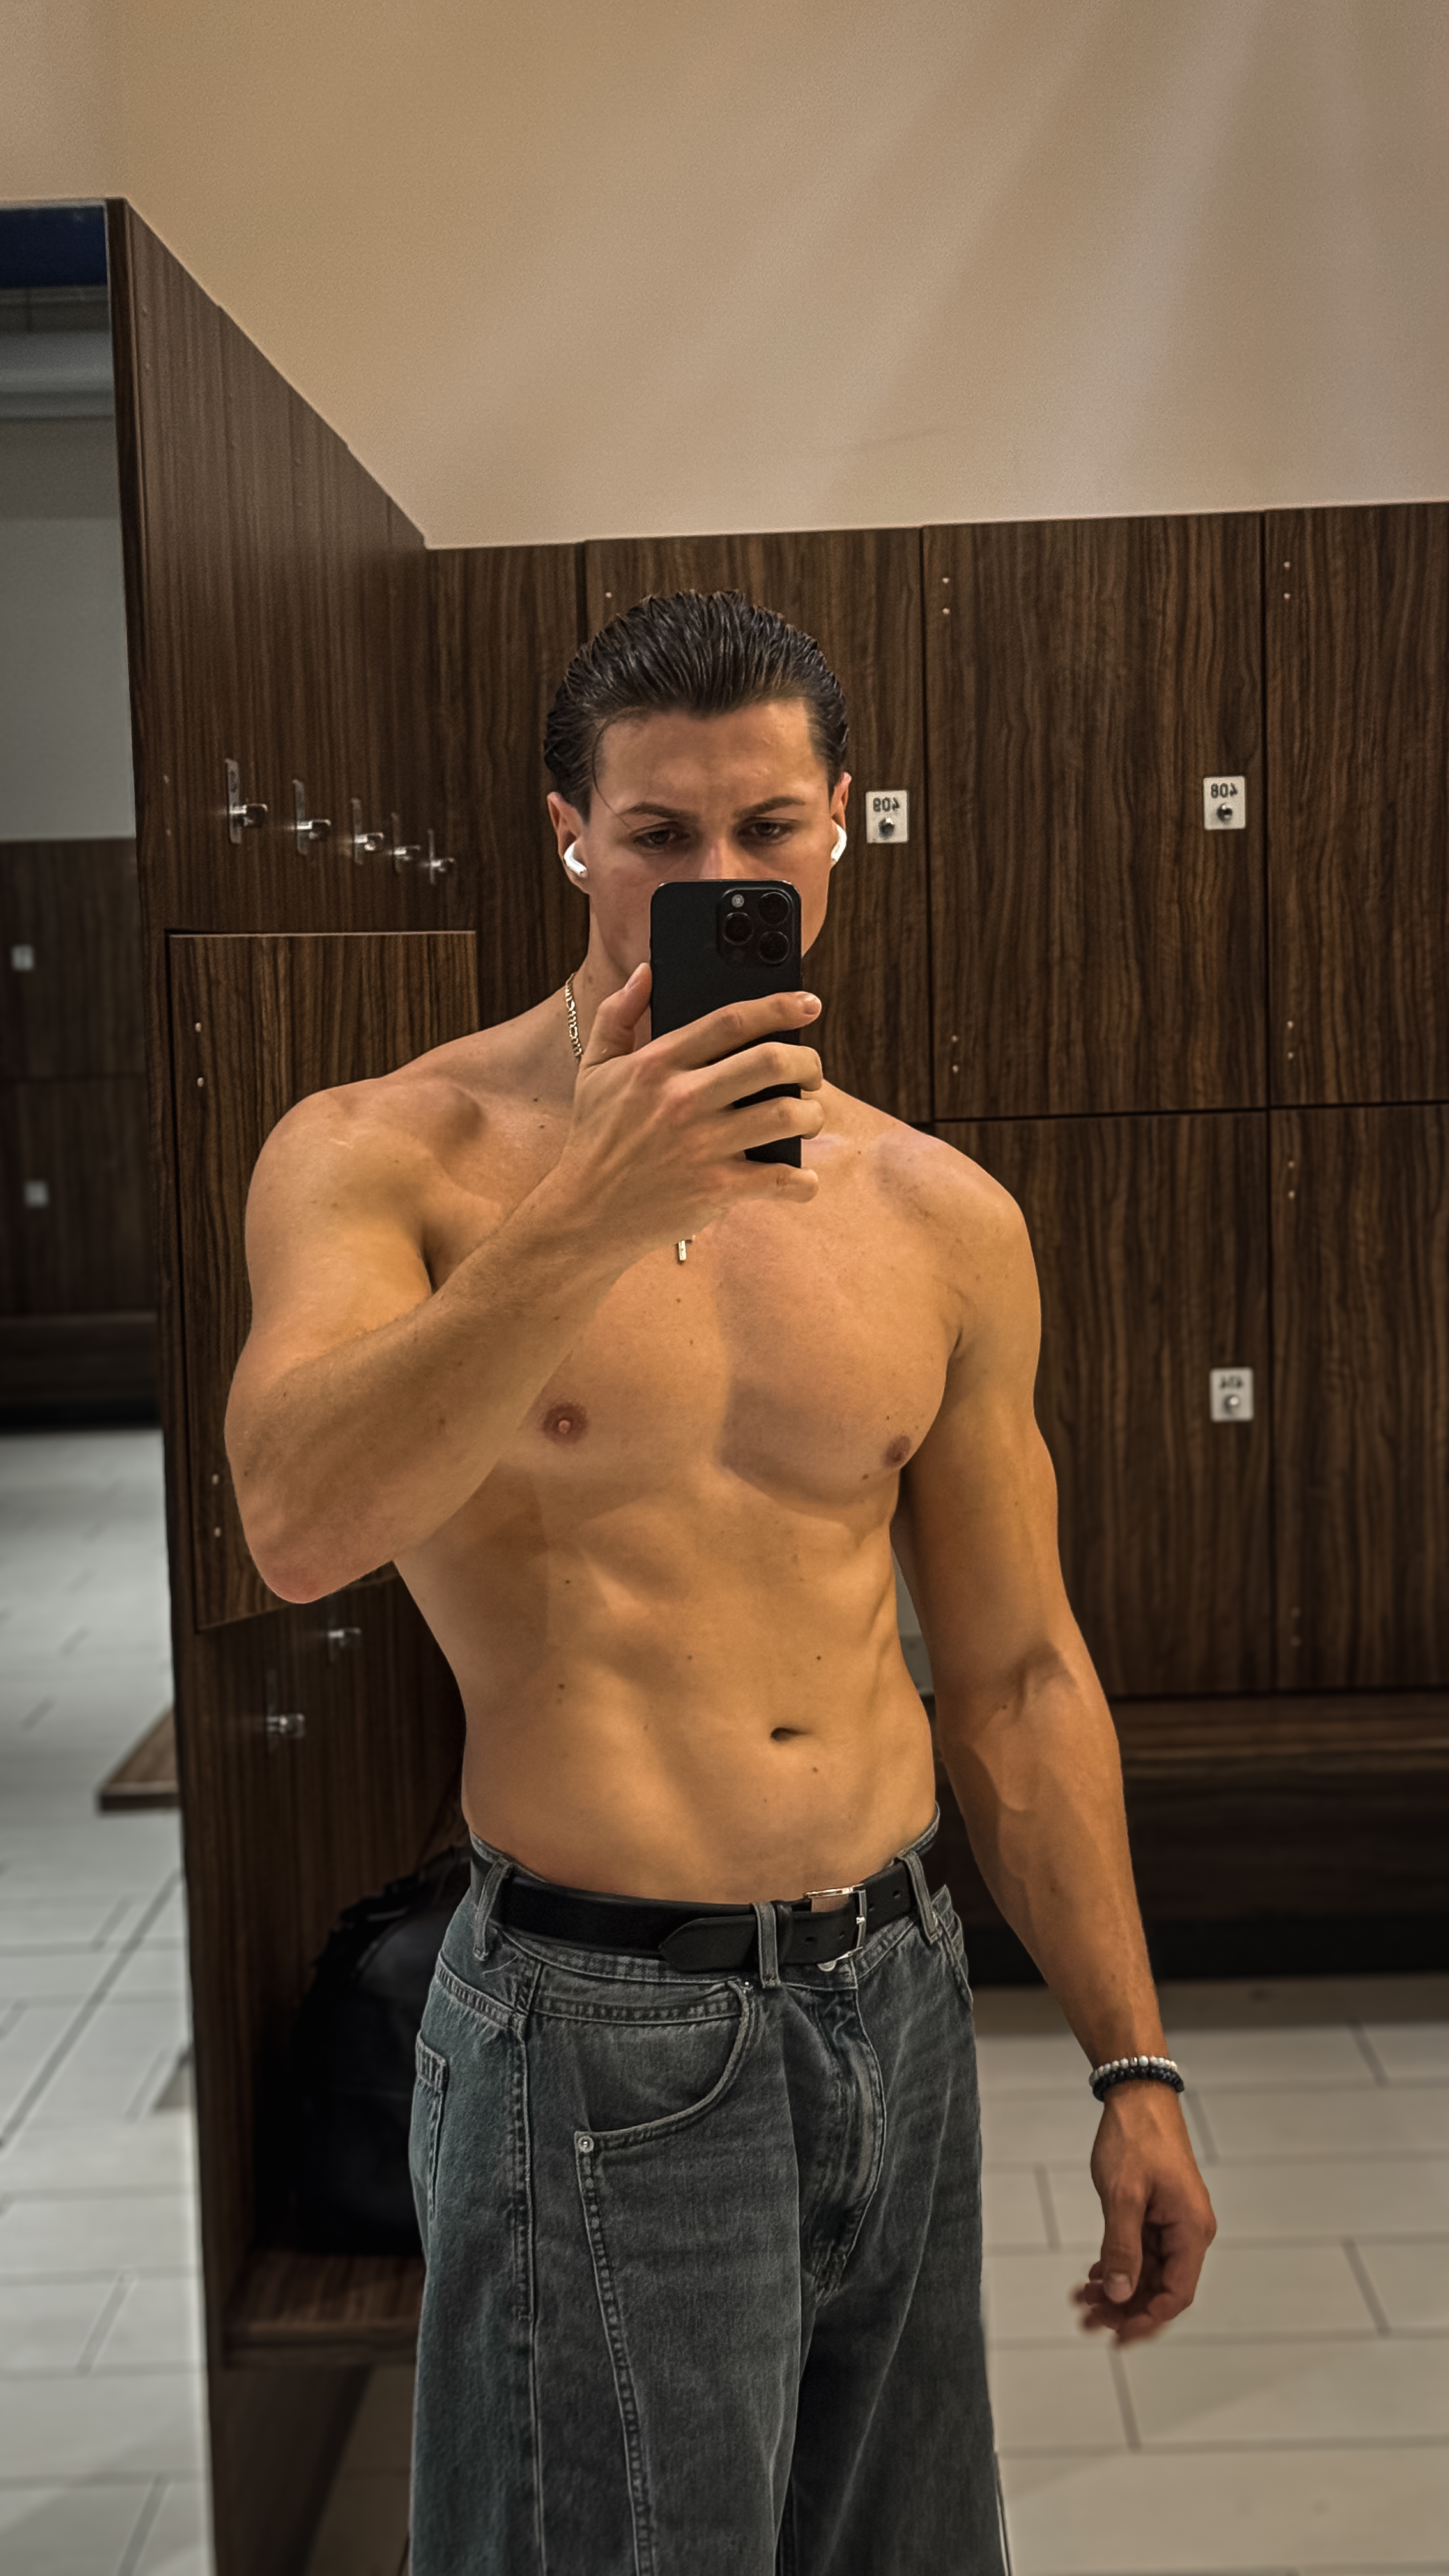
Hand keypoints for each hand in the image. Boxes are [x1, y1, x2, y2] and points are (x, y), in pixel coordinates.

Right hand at [547, 966, 825, 1258]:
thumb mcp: (594, 1070)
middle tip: (812, 1072)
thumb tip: (646, 972)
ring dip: (812, 1114)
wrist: (585, 1214)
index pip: (730, 1021)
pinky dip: (802, 1180)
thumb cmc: (595, 1139)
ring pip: (784, 1115)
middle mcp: (682, 1100)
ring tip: (808, 1117)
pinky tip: (803, 1178)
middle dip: (807, 1062)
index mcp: (656, 1065)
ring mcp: (700, 1146)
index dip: (778, 1007)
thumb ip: (617, 1014)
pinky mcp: (714, 1189)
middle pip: (769, 1062)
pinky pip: (778, 1178)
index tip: (808, 1004)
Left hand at [1073, 2082, 1215, 2343]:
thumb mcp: (1123, 2195)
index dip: (1147, 2319)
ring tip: (1081, 2300)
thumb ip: (1122, 2248)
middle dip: (1125, 2309)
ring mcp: (1173, 2223)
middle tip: (1086, 2320)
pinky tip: (1091, 2275)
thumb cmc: (1135, 2138)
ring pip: (1147, 2272)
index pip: (1177, 2294)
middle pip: (1160, 2288)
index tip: (1115, 2335)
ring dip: (1117, 2290)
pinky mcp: (1157, 2213)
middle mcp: (1188, 2232)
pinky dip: (1117, 2266)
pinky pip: (1141, 2252)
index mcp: (1191, 2230)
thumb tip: (1121, 2295)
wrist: (1137, 2095)